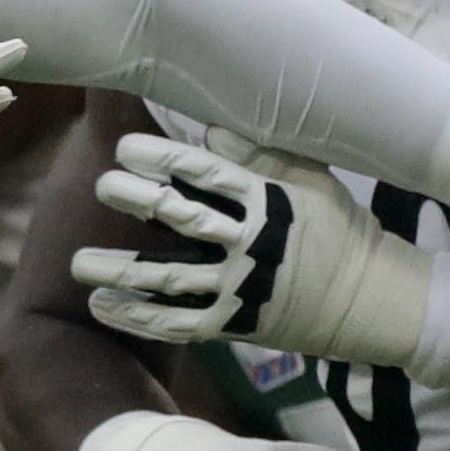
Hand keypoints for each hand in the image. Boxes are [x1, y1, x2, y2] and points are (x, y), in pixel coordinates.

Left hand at [75, 132, 449, 387]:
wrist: (371, 302)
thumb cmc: (340, 231)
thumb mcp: (313, 182)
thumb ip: (262, 155)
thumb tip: (207, 125)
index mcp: (269, 202)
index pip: (207, 174)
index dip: (163, 160)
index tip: (125, 148)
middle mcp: (251, 244)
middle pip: (183, 220)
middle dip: (138, 201)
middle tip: (102, 186)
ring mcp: (241, 289)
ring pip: (170, 279)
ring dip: (120, 270)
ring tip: (78, 263)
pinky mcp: (234, 325)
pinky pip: (177, 324)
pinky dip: (137, 316)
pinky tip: (102, 305)